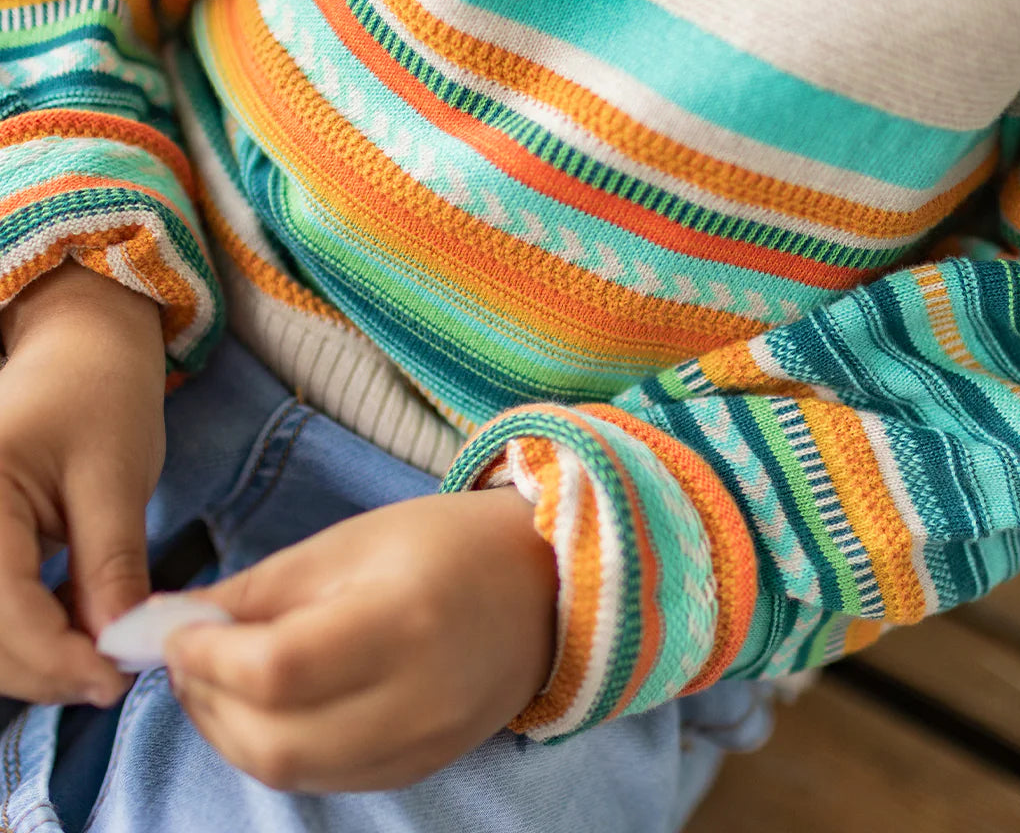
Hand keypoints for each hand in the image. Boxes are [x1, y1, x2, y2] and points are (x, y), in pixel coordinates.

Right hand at [0, 260, 165, 704]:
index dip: (57, 660)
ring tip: (98, 642)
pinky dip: (22, 630)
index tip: (116, 680)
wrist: (80, 350)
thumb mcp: (117, 480)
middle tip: (113, 673)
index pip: (2, 613)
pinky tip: (71, 617)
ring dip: (31, 655)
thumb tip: (115, 647)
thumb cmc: (102, 396)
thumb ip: (111, 567)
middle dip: (44, 666)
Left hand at [165, 486, 557, 792]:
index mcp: (402, 620)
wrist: (546, 585)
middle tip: (186, 657)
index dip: (206, 655)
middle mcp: (416, 697)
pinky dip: (278, 749)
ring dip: (230, 733)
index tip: (173, 630)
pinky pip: (325, 779)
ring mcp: (422, 744)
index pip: (276, 668)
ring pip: (291, 772)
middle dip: (205, 701)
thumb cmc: (449, 542)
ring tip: (218, 682)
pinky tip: (269, 708)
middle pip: (273, 739)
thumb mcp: (354, 539)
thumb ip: (263, 586)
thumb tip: (173, 620)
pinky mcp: (421, 767)